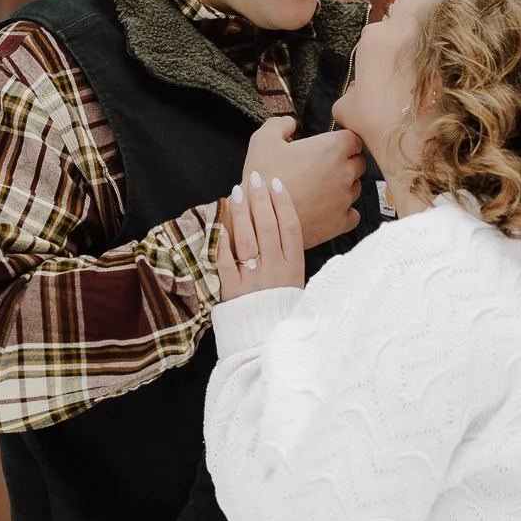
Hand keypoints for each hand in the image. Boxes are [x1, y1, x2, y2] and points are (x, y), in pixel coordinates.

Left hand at [217, 172, 304, 302]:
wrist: (266, 342)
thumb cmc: (282, 310)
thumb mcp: (297, 284)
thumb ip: (290, 256)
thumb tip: (283, 224)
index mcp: (294, 268)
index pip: (290, 227)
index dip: (283, 203)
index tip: (276, 184)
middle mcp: (275, 270)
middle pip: (267, 226)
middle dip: (261, 199)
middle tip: (255, 178)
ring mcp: (252, 279)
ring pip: (246, 238)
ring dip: (241, 212)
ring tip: (237, 191)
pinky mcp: (232, 290)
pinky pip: (225, 260)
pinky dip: (224, 240)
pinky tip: (223, 223)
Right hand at [243, 116, 364, 248]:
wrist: (260, 218)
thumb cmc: (263, 179)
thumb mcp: (263, 140)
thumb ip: (279, 124)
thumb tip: (289, 123)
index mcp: (331, 149)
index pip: (355, 139)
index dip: (343, 141)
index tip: (332, 146)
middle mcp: (344, 173)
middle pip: (359, 163)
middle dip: (345, 162)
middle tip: (323, 167)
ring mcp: (344, 199)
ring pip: (356, 188)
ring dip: (344, 187)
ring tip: (320, 189)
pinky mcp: (341, 222)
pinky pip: (353, 214)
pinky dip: (344, 211)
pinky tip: (328, 209)